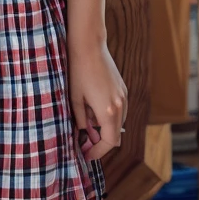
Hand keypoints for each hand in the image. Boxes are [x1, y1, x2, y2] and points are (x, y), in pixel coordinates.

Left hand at [67, 39, 127, 161]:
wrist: (88, 45)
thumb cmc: (77, 71)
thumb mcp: (74, 99)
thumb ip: (81, 120)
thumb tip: (84, 135)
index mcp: (108, 112)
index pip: (109, 142)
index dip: (97, 152)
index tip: (85, 154)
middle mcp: (120, 106)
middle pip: (115, 135)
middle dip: (100, 143)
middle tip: (83, 144)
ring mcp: (124, 96)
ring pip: (118, 123)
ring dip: (104, 129)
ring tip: (86, 125)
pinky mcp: (122, 88)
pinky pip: (119, 110)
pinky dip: (108, 116)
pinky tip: (93, 109)